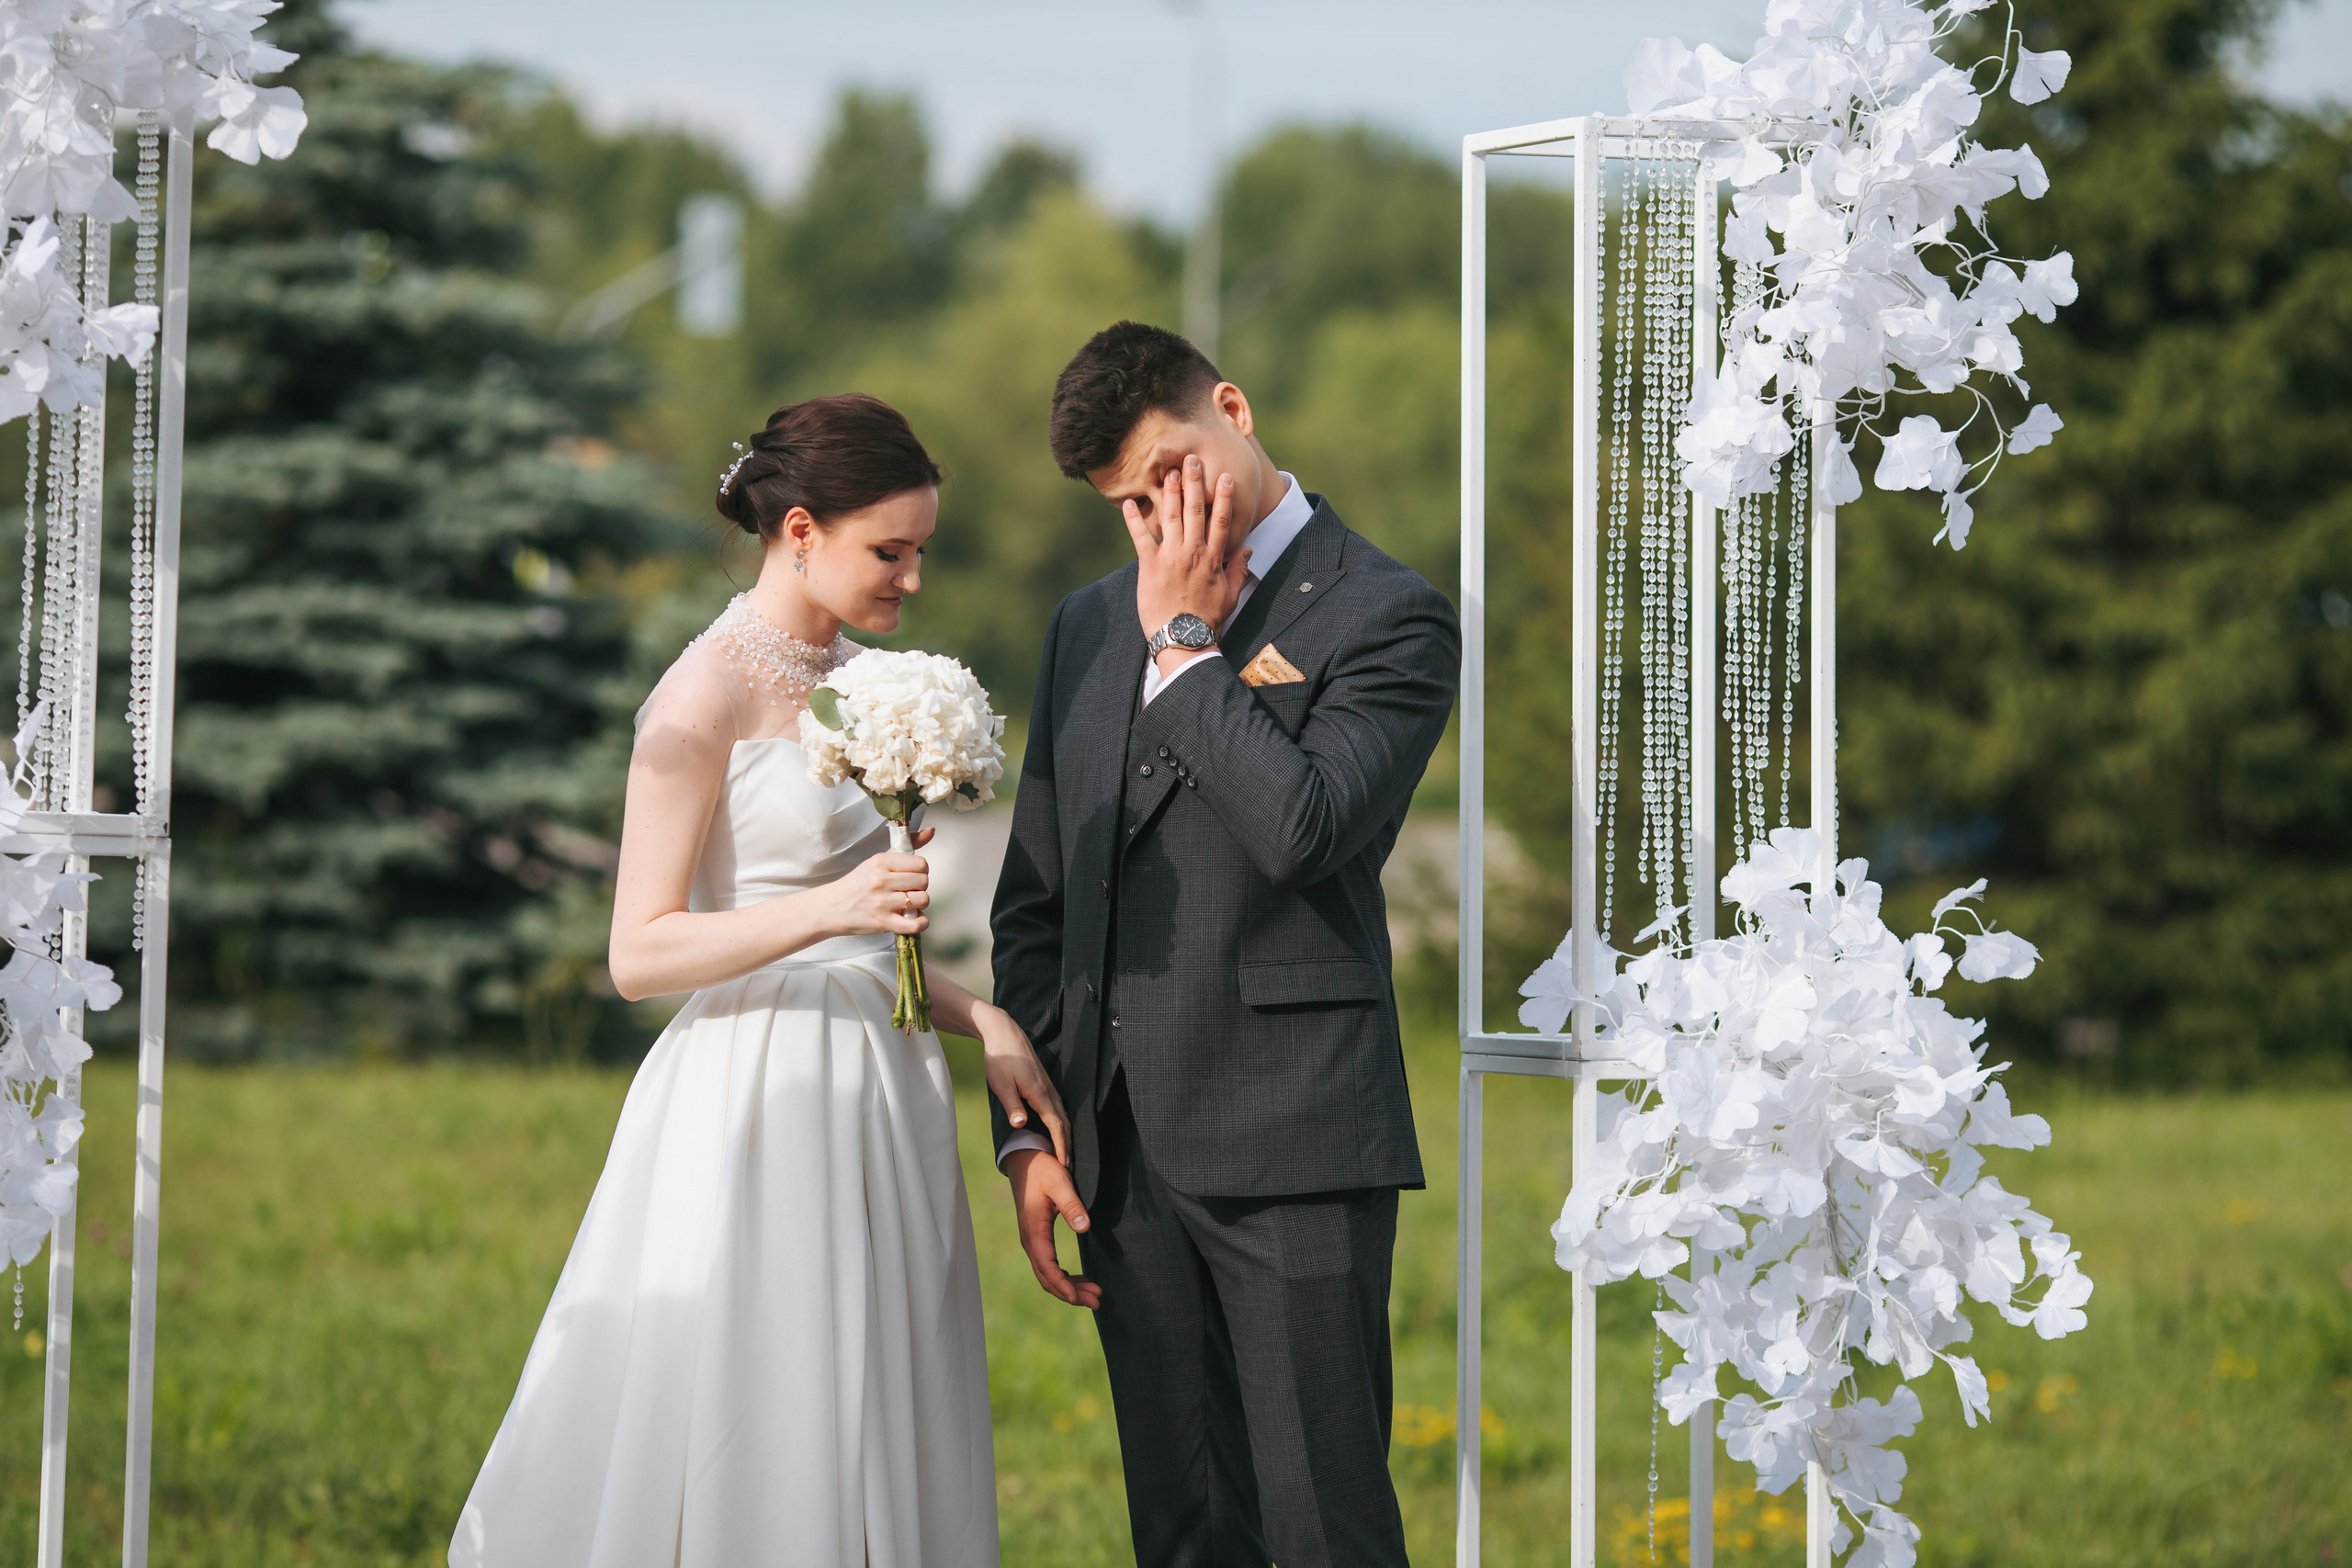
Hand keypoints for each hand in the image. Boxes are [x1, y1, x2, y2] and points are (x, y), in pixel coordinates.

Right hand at [830, 842, 929, 936]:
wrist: (830, 908)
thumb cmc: (856, 884)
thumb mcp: (876, 861)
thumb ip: (905, 847)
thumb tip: (931, 831)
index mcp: (881, 862)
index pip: (921, 863)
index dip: (921, 871)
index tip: (911, 876)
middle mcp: (881, 880)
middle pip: (924, 881)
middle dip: (919, 887)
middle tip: (907, 891)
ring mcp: (882, 902)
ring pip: (922, 900)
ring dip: (919, 904)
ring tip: (907, 904)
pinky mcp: (883, 922)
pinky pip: (915, 924)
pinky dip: (920, 922)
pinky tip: (913, 918)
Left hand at [974, 1003, 1070, 1165]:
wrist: (1004, 1033)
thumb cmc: (1000, 1059)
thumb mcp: (1001, 1085)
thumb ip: (1012, 1105)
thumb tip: (1020, 1125)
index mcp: (1040, 1093)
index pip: (1056, 1125)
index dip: (1061, 1145)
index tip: (1064, 1163)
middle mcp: (1049, 1090)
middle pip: (1064, 1121)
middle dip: (1067, 1144)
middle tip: (1068, 1165)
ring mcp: (1048, 1086)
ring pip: (1062, 1113)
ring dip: (1065, 1133)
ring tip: (1064, 1151)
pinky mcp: (1044, 1083)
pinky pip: (1057, 1106)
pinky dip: (1060, 1122)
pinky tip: (1055, 1127)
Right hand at [1007, 1147, 1100, 1307]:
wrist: (1024, 1160)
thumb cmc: (1042, 1169)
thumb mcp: (1060, 1182)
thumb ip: (1072, 1205)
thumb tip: (1085, 1227)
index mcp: (1034, 1231)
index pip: (1047, 1268)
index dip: (1063, 1286)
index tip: (1079, 1298)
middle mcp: (1030, 1240)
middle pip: (1047, 1278)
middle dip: (1071, 1294)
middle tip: (1097, 1300)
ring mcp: (1032, 1241)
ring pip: (1048, 1275)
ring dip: (1069, 1287)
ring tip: (1095, 1293)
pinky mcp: (1038, 1238)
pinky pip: (1048, 1266)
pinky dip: (1064, 1277)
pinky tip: (1079, 1280)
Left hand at [1124, 453, 1251, 656]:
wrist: (1184, 636)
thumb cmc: (1208, 619)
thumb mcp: (1230, 595)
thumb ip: (1239, 570)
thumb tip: (1247, 550)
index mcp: (1212, 558)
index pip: (1220, 521)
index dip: (1222, 497)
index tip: (1223, 477)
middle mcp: (1193, 551)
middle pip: (1195, 510)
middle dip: (1193, 483)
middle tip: (1191, 460)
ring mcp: (1171, 557)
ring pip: (1172, 517)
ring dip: (1170, 492)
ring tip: (1168, 472)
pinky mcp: (1150, 566)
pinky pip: (1141, 537)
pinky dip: (1134, 520)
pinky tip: (1129, 503)